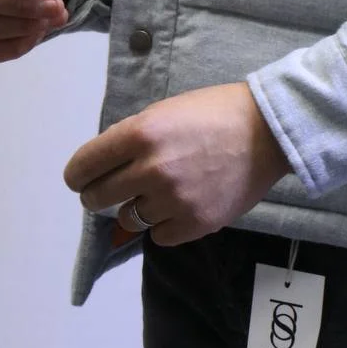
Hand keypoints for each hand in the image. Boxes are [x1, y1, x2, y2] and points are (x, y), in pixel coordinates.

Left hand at [62, 83, 289, 245]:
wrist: (268, 131)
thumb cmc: (215, 112)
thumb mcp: (165, 111)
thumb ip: (131, 137)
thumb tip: (104, 164)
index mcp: (140, 134)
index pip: (83, 166)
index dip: (78, 175)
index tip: (81, 179)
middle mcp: (152, 169)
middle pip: (97, 198)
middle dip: (99, 194)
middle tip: (113, 190)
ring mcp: (173, 200)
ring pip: (128, 219)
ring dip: (137, 207)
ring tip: (160, 193)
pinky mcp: (195, 224)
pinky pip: (158, 236)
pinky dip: (164, 224)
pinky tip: (181, 205)